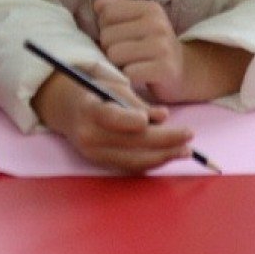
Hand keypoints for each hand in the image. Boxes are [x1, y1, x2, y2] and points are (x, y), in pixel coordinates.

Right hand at [32, 68, 193, 172]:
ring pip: (134, 159)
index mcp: (87, 109)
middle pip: (130, 142)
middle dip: (164, 141)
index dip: (133, 120)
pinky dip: (152, 162)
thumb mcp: (112, 86)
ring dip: (163, 156)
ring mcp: (93, 153)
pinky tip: (168, 155)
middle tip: (188, 135)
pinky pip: (131, 166)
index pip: (111, 117)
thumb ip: (138, 102)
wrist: (66, 110)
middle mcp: (88, 134)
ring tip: (185, 150)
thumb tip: (163, 116)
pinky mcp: (100, 164)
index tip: (158, 119)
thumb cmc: (94, 92)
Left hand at [95, 0, 252, 102]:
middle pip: (107, 36)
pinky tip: (139, 76)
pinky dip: (128, 78)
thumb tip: (98, 4)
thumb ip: (115, 9)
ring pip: (114, 54)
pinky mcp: (165, 69)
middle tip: (127, 55)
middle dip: (110, 49)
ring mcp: (162, 46)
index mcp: (149, 9)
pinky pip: (128, 73)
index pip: (106, 13)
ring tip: (132, 64)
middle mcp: (157, 24)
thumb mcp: (137, 22)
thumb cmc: (153, 46)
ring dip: (118, 64)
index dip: (105, 28)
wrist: (186, 72)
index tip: (120, 37)